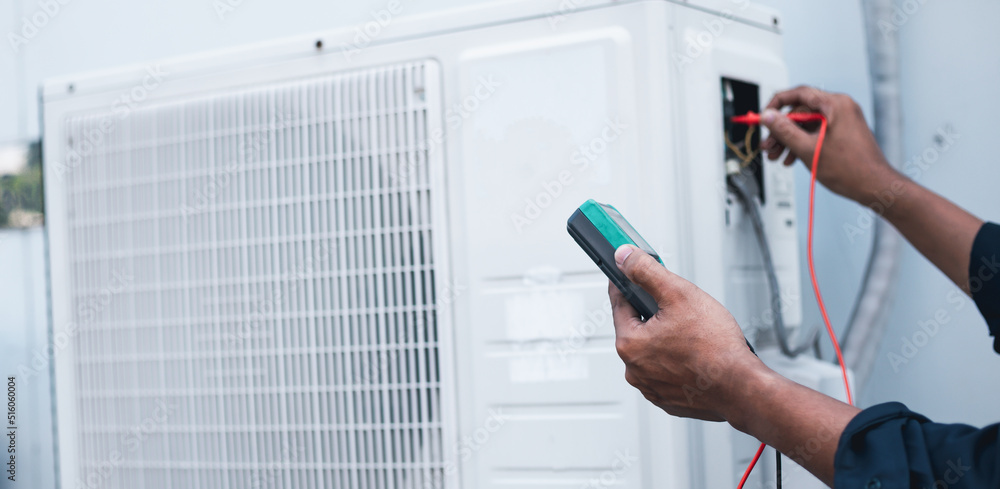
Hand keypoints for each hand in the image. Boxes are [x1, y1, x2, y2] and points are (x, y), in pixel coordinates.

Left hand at [609, 244, 765, 421]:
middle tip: (677, 306)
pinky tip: (696, 354)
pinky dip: (677, 361)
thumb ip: (646, 271)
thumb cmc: (715, 346)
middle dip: (654, 314)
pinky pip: (667, 372)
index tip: (627, 272)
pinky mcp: (668, 399)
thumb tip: (624, 257)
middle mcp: (634, 370)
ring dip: (666, 339)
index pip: (619, 303)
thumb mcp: (679, 294)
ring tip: (693, 333)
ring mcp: (651, 387)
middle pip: (637, 328)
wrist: (743, 387)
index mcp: (629, 344)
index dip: (625, 283)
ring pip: (653, 351)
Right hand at [760, 86, 902, 203]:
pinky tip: (792, 159)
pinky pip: (817, 133)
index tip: (763, 116)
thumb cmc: (850, 170)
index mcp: (835, 105)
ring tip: (776, 157)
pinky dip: (803, 144)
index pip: (799, 93)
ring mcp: (843, 120)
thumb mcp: (808, 149)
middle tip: (767, 145)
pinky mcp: (844, 132)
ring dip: (789, 140)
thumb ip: (784, 130)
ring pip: (807, 124)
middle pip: (801, 112)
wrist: (875, 187)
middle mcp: (841, 108)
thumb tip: (767, 116)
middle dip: (781, 131)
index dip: (776, 104)